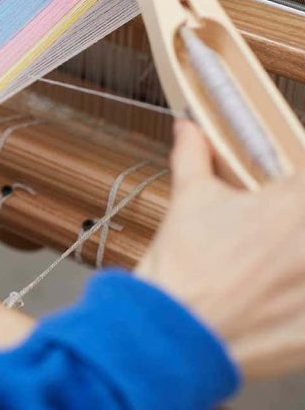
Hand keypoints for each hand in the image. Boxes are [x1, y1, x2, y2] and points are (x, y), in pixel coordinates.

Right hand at [135, 120, 304, 379]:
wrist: (170, 333)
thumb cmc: (183, 270)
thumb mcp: (188, 201)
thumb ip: (194, 157)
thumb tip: (188, 129)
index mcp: (296, 204)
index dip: (295, 187)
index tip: (287, 196)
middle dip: (294, 230)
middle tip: (273, 242)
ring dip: (297, 266)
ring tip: (275, 274)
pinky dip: (299, 303)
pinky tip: (279, 303)